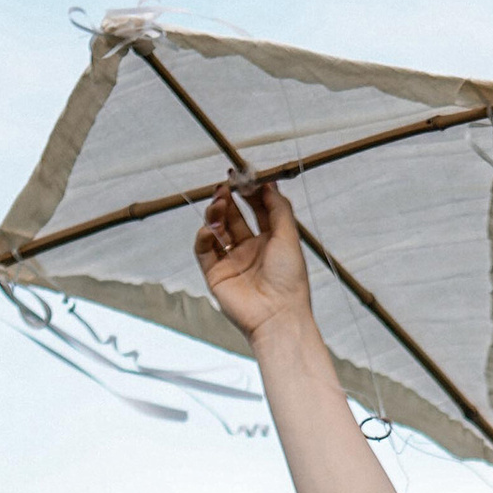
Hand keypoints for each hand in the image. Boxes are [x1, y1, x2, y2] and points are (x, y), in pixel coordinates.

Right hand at [194, 179, 315, 345]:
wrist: (277, 316)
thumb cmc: (289, 280)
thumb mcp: (288, 236)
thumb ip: (278, 207)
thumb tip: (268, 182)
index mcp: (271, 241)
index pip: (257, 209)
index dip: (249, 192)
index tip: (243, 176)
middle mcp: (251, 249)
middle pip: (234, 216)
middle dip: (228, 199)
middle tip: (225, 186)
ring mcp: (232, 261)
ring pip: (217, 230)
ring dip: (215, 213)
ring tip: (218, 204)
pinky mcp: (216, 274)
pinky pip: (203, 250)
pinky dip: (203, 236)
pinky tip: (210, 229)